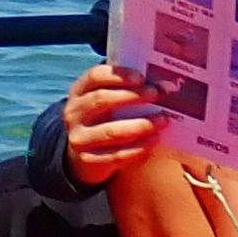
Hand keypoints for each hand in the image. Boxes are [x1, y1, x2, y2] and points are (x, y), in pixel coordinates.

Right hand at [60, 61, 171, 187]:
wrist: (84, 153)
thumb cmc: (105, 117)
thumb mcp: (106, 99)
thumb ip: (126, 88)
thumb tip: (163, 84)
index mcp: (79, 91)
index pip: (95, 76)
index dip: (119, 76)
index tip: (142, 78)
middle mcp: (74, 113)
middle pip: (101, 100)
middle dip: (132, 96)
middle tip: (156, 94)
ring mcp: (79, 138)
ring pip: (111, 131)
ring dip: (140, 125)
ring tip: (162, 120)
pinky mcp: (88, 160)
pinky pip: (116, 155)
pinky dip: (138, 148)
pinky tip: (153, 141)